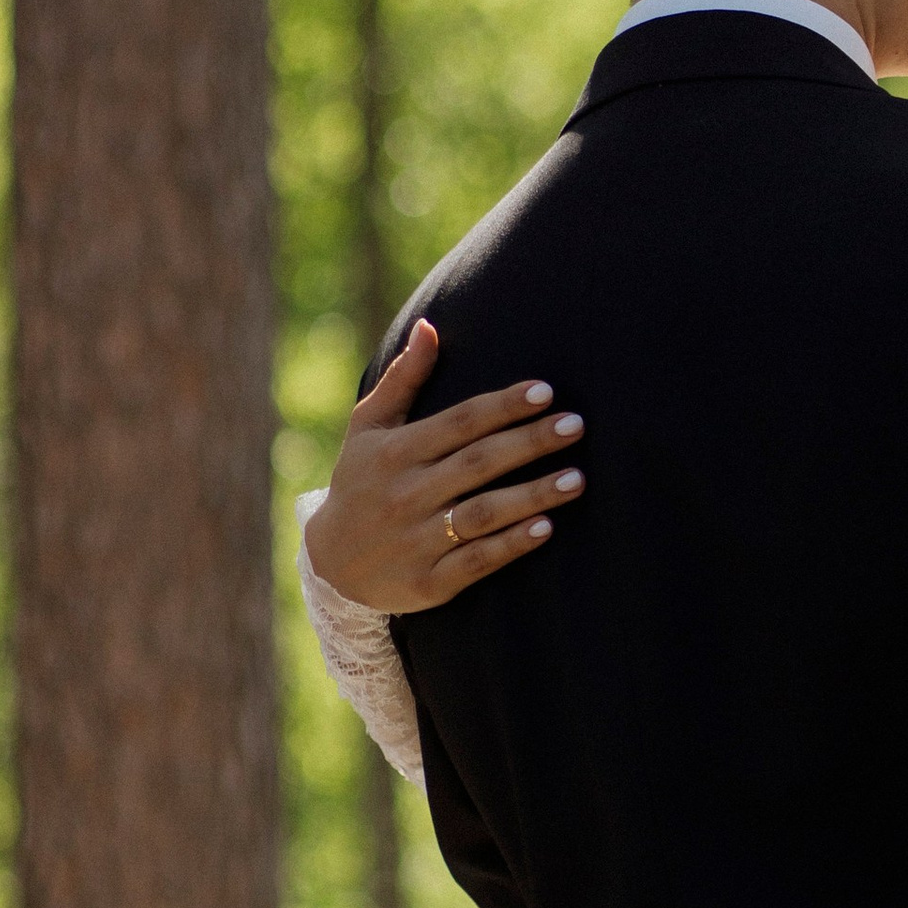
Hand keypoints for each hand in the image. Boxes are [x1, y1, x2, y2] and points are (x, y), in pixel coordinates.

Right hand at [305, 322, 583, 613]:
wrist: (331, 565)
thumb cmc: (361, 482)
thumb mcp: (369, 428)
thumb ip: (404, 379)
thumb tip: (430, 326)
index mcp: (395, 452)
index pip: (459, 422)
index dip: (503, 406)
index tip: (546, 391)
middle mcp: (405, 493)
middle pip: (478, 463)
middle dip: (530, 443)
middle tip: (576, 425)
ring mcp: (417, 539)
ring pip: (482, 513)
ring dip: (532, 495)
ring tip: (577, 479)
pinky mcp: (429, 581)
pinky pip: (476, 560)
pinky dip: (511, 544)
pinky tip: (547, 528)